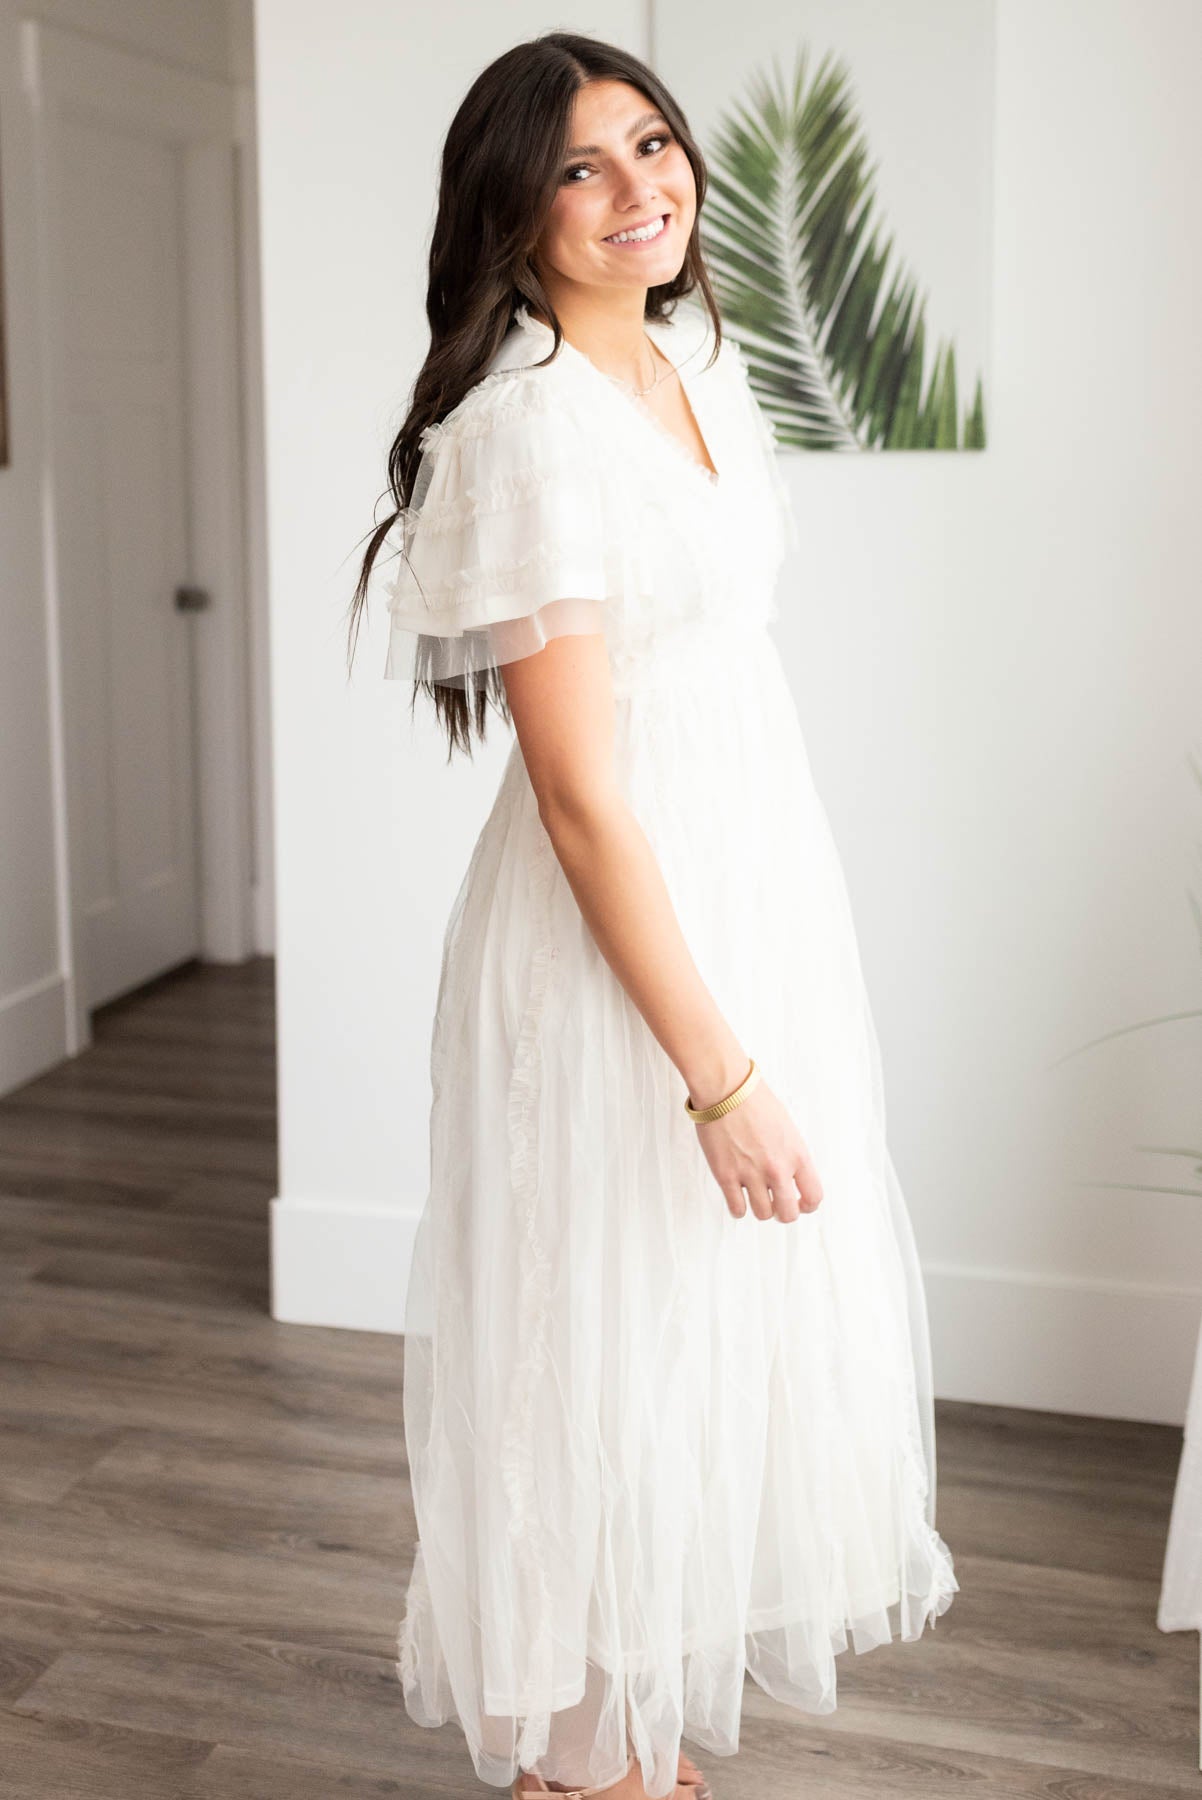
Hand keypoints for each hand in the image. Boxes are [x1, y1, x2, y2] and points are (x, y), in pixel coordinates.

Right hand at [692, 1077, 822, 1221]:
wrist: (726, 1090)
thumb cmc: (755, 1102)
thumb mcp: (787, 1129)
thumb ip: (792, 1155)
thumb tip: (790, 1177)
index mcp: (797, 1155)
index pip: (814, 1197)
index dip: (808, 1206)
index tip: (799, 1203)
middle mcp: (777, 1169)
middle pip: (788, 1214)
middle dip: (783, 1213)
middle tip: (776, 1204)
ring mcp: (751, 1174)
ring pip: (762, 1214)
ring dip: (760, 1209)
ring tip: (754, 1196)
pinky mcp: (726, 1176)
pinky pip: (737, 1209)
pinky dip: (738, 1208)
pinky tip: (737, 1197)